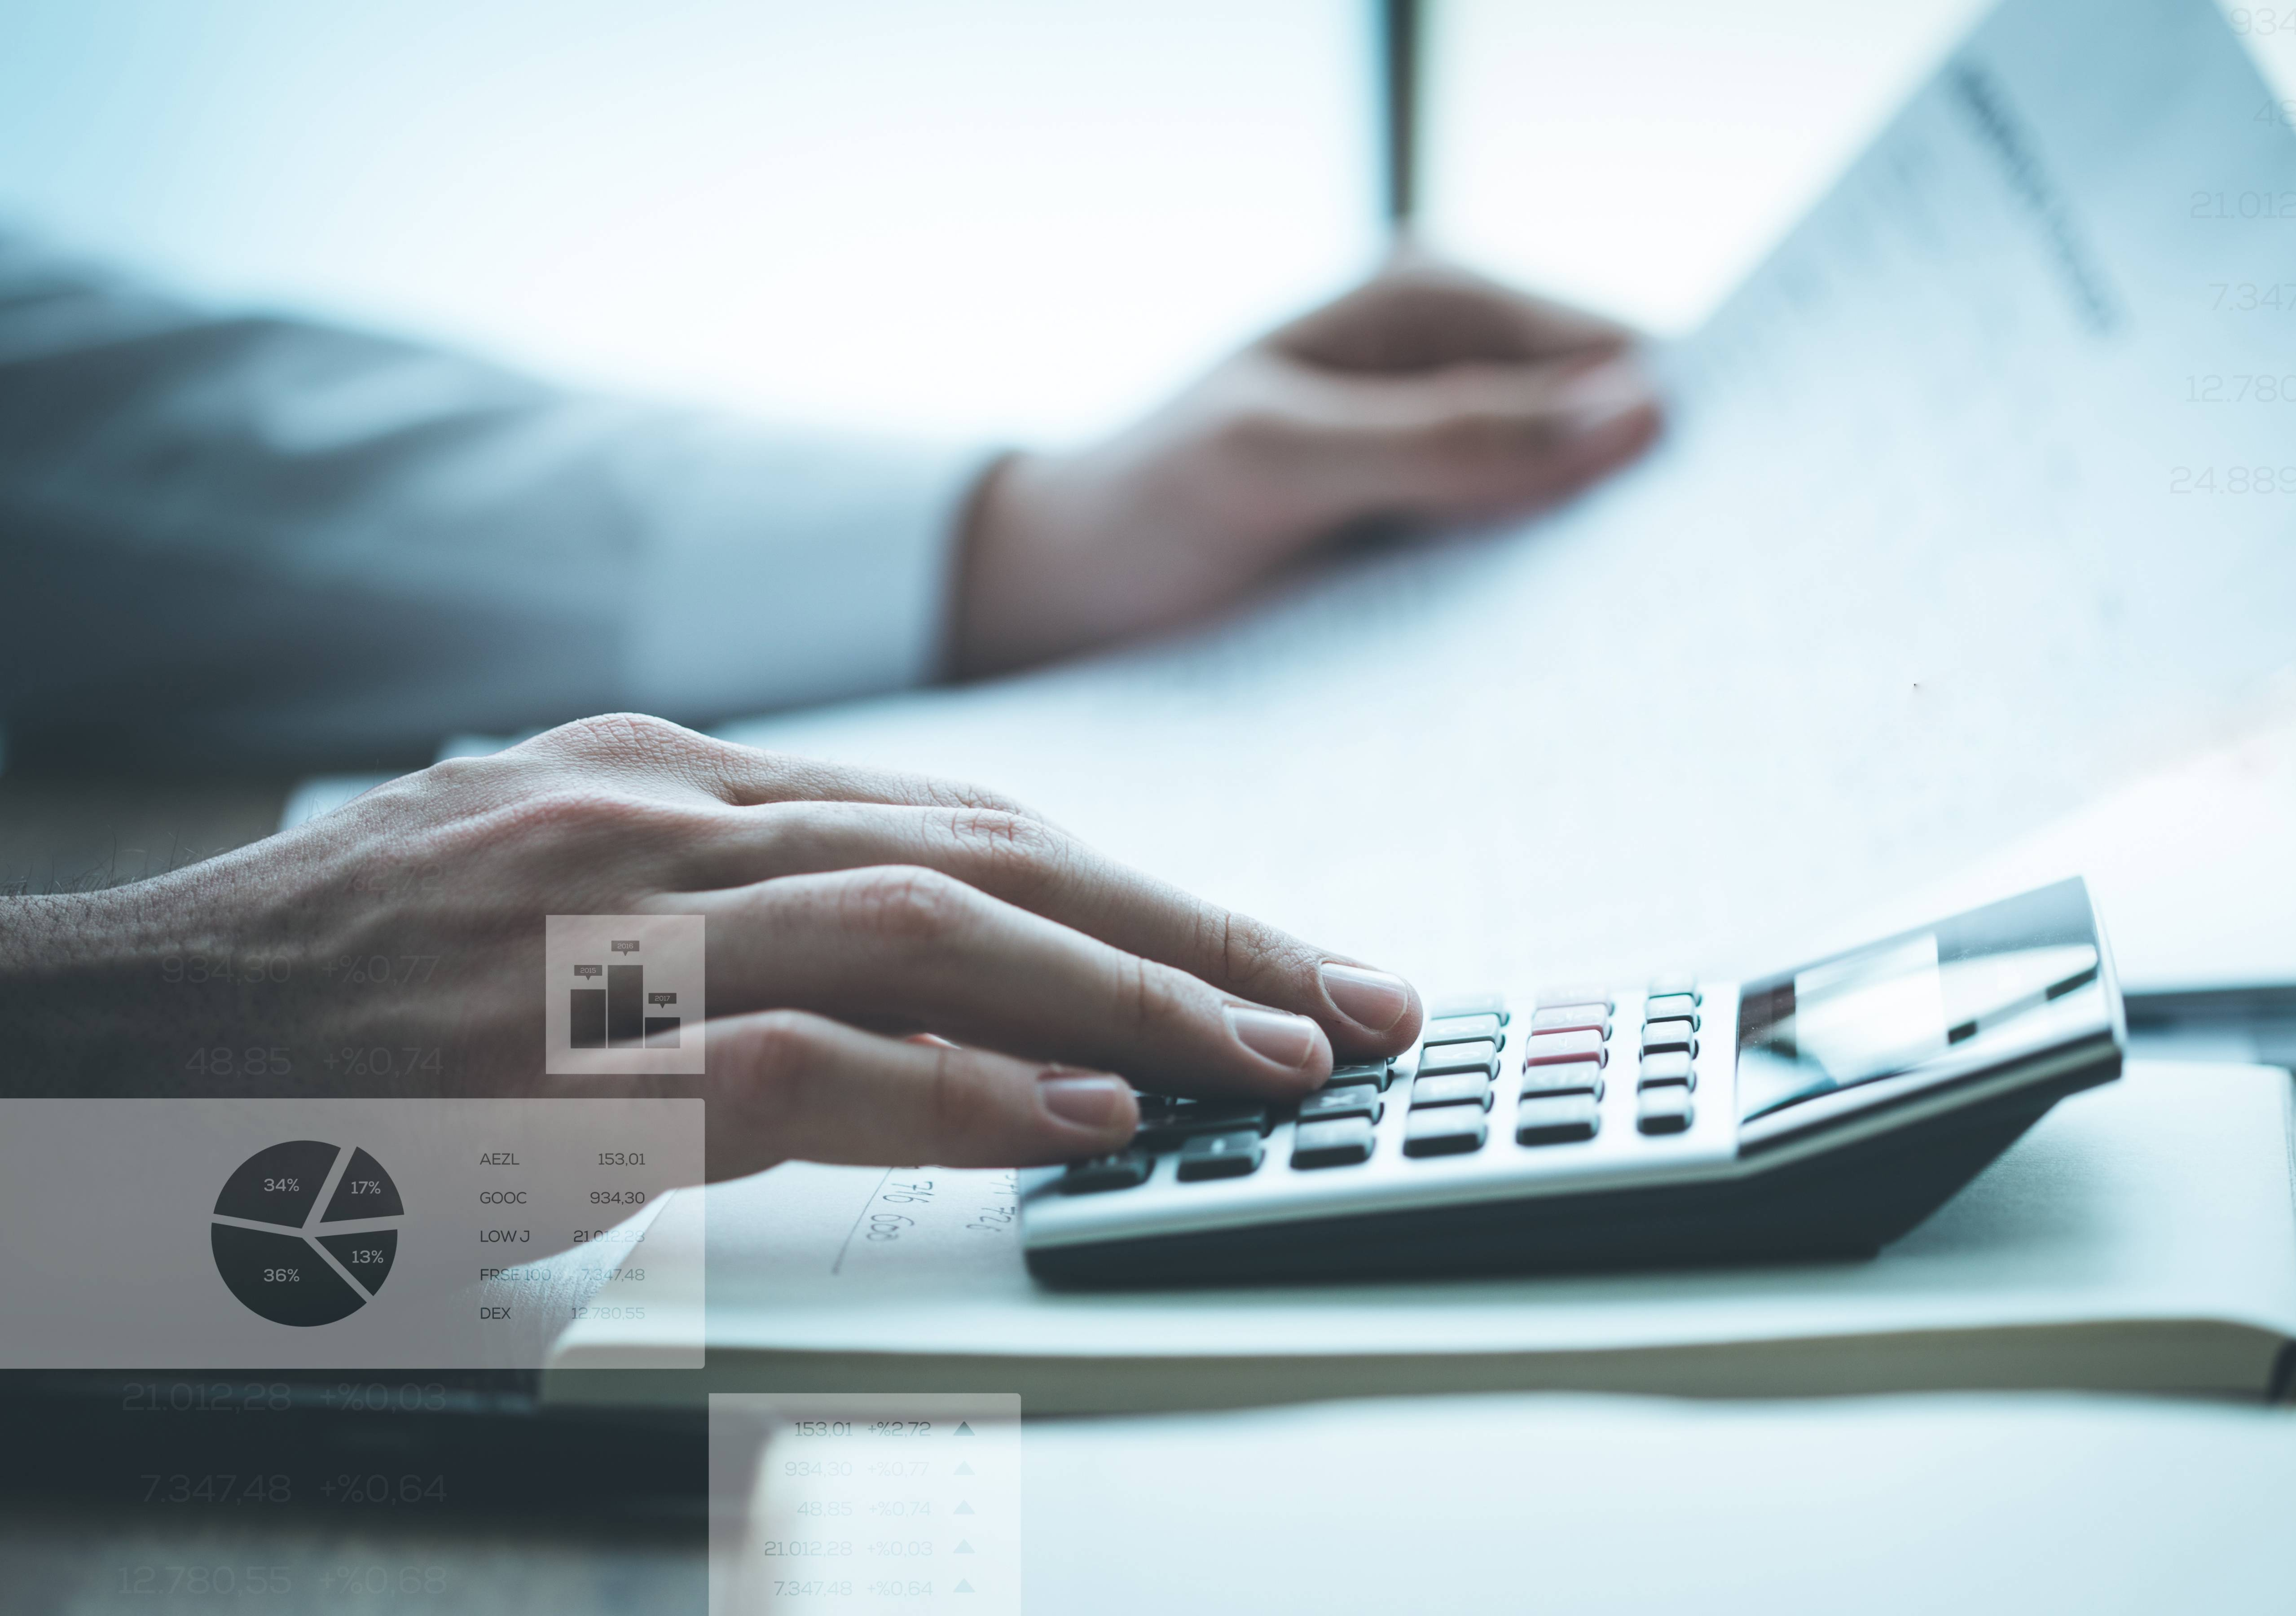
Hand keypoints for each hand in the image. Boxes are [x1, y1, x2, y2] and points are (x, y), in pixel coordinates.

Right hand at [0, 715, 1423, 1180]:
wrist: (111, 1042)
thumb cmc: (355, 999)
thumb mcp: (566, 907)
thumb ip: (748, 928)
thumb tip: (957, 1006)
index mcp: (679, 784)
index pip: (977, 821)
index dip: (1150, 891)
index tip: (1280, 958)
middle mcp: (669, 821)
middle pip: (1004, 851)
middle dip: (1202, 930)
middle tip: (1358, 999)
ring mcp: (615, 926)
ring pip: (945, 923)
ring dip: (1135, 996)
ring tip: (1280, 1058)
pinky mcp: (561, 1051)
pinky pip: (811, 1057)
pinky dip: (964, 1086)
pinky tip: (1085, 1120)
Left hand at [950, 255, 1662, 674]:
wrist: (1054, 595)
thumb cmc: (1141, 507)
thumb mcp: (1277, 461)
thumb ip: (1446, 437)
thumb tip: (1635, 413)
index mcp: (1435, 299)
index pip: (1616, 348)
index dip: (1682, 429)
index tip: (1743, 523)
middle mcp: (1457, 364)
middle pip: (1611, 428)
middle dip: (1655, 510)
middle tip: (1713, 615)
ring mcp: (1448, 455)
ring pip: (1576, 506)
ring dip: (1607, 575)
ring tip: (1664, 659)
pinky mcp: (1427, 539)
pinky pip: (1522, 567)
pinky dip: (1551, 614)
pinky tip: (1579, 677)